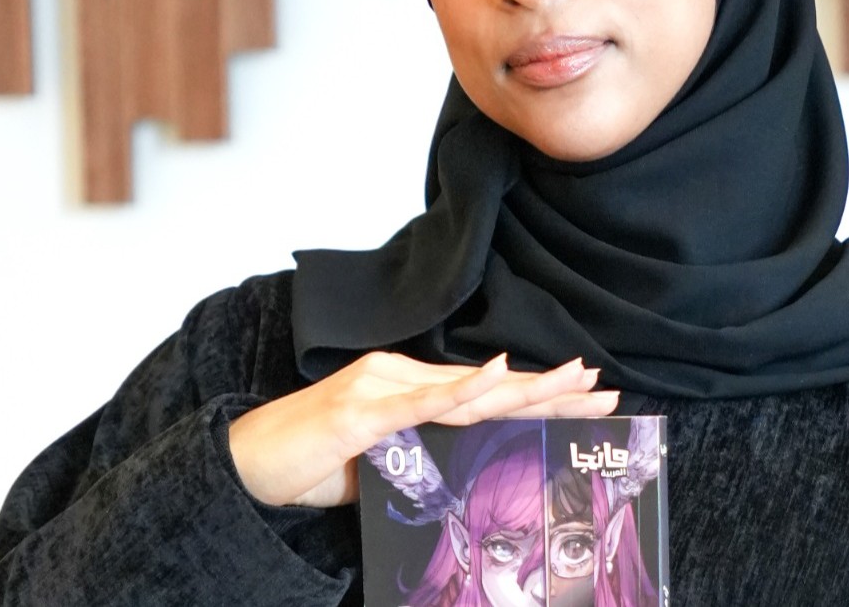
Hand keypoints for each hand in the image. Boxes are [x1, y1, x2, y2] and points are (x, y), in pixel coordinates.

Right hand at [227, 352, 616, 507]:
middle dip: (551, 390)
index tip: (586, 396)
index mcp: (406, 388)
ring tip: (575, 381)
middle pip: (490, 387)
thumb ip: (421, 457)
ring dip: (526, 388)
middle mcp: (399, 377)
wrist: (243, 465)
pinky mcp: (359, 410)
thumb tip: (466, 472)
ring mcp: (380, 388)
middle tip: (605, 388)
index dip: (536, 394)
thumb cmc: (308, 464)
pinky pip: (418, 401)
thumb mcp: (379, 463)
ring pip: (468, 390)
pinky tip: (494, 375)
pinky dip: (460, 389)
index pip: (485, 393)